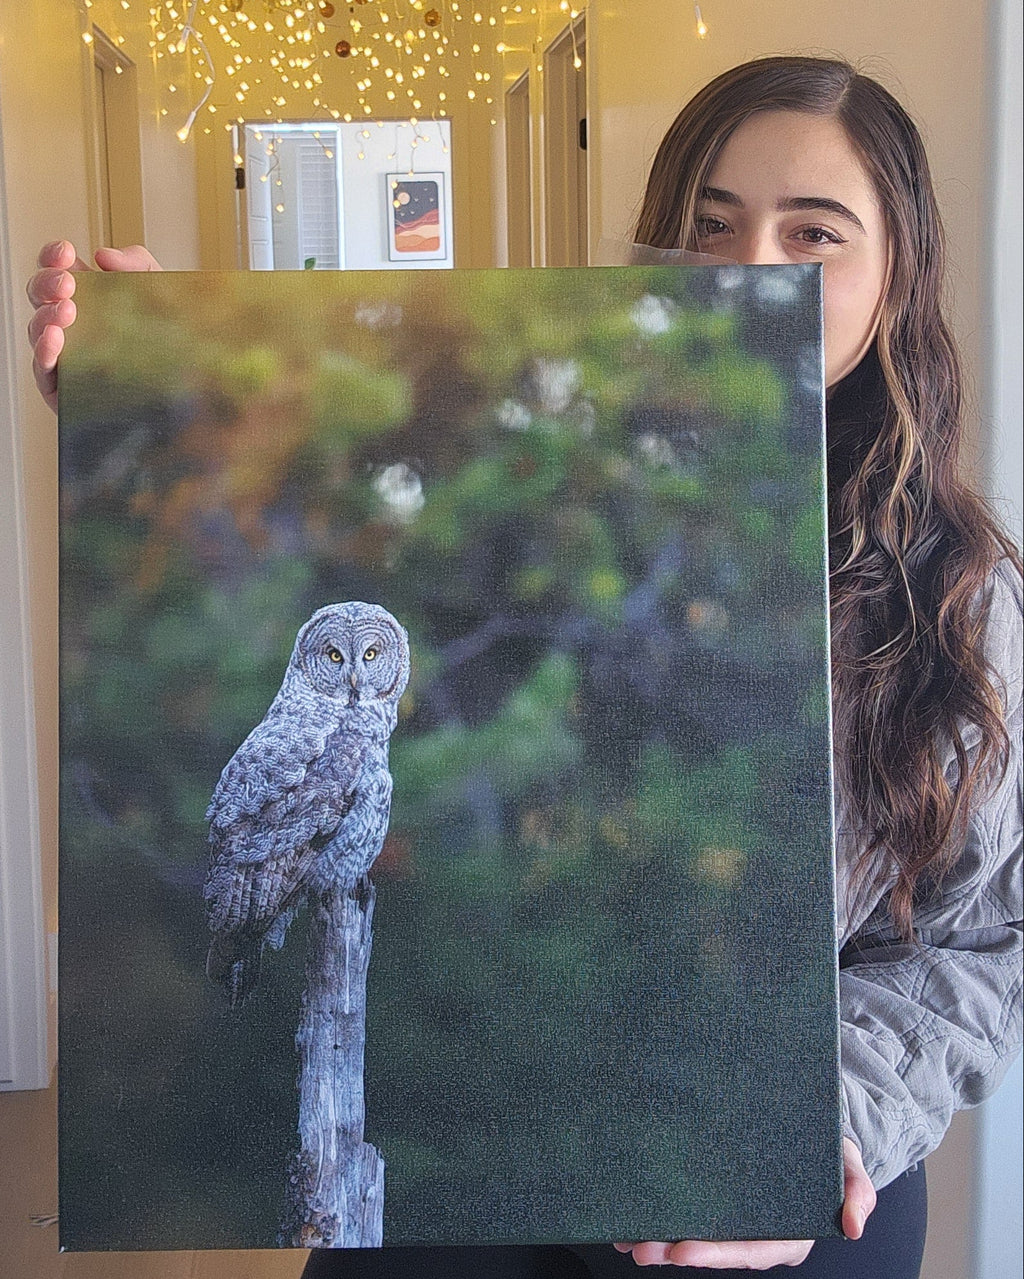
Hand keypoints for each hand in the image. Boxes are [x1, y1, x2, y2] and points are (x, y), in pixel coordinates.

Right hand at [26, 240, 161, 412]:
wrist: (193, 396)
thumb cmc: (173, 344)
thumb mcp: (162, 295)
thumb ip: (138, 264)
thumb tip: (103, 256)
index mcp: (89, 297)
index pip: (56, 268)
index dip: (53, 257)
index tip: (65, 252)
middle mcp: (72, 324)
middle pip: (39, 295)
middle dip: (46, 284)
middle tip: (68, 285)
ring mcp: (66, 356)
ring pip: (37, 330)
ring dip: (46, 316)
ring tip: (66, 311)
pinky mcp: (64, 390)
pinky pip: (43, 369)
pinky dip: (44, 350)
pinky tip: (54, 338)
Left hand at [614, 1137, 875, 1268]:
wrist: (813, 1129)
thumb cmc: (833, 1153)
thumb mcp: (852, 1168)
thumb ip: (858, 1193)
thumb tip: (854, 1227)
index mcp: (786, 1235)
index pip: (748, 1250)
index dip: (715, 1253)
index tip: (682, 1251)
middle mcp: (755, 1231)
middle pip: (712, 1248)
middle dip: (674, 1251)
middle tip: (640, 1248)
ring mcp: (732, 1217)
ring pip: (692, 1234)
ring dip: (658, 1239)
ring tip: (625, 1238)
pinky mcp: (715, 1197)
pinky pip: (685, 1211)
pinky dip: (657, 1215)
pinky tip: (627, 1215)